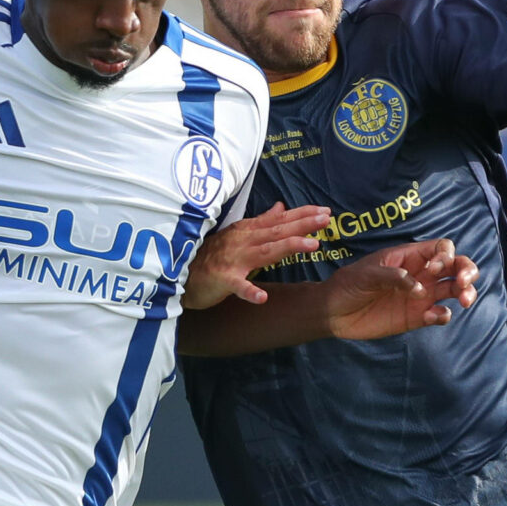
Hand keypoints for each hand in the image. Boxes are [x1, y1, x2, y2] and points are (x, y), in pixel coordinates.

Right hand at [184, 202, 328, 309]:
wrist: (179, 274)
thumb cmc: (210, 257)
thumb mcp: (238, 235)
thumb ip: (261, 222)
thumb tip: (282, 207)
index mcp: (247, 231)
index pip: (279, 220)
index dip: (302, 214)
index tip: (325, 210)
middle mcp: (243, 241)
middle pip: (277, 231)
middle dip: (303, 224)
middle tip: (327, 218)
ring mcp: (232, 260)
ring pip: (264, 252)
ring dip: (288, 247)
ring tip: (312, 245)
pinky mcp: (221, 280)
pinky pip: (237, 286)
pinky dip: (249, 291)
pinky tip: (262, 297)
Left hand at [326, 239, 478, 341]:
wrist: (334, 312)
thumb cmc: (349, 285)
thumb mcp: (367, 274)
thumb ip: (394, 277)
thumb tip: (419, 289)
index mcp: (410, 257)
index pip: (442, 249)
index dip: (445, 256)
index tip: (433, 270)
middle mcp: (421, 274)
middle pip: (456, 267)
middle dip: (467, 271)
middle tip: (463, 283)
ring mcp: (421, 296)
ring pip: (454, 290)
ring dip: (466, 292)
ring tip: (465, 300)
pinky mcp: (417, 317)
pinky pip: (440, 314)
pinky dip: (443, 315)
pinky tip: (432, 316)